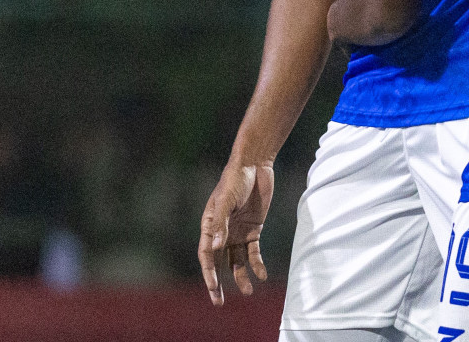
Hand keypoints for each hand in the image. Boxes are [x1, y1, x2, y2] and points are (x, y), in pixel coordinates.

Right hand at [198, 161, 273, 305]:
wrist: (255, 164)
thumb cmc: (235, 179)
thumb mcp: (227, 199)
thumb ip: (221, 222)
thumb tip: (215, 247)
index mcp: (210, 224)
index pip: (206, 254)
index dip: (209, 272)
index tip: (214, 287)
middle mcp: (221, 231)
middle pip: (218, 262)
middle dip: (218, 283)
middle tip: (219, 302)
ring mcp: (237, 231)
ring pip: (236, 260)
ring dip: (241, 276)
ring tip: (249, 292)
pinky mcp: (253, 229)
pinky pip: (253, 252)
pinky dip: (257, 264)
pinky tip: (262, 275)